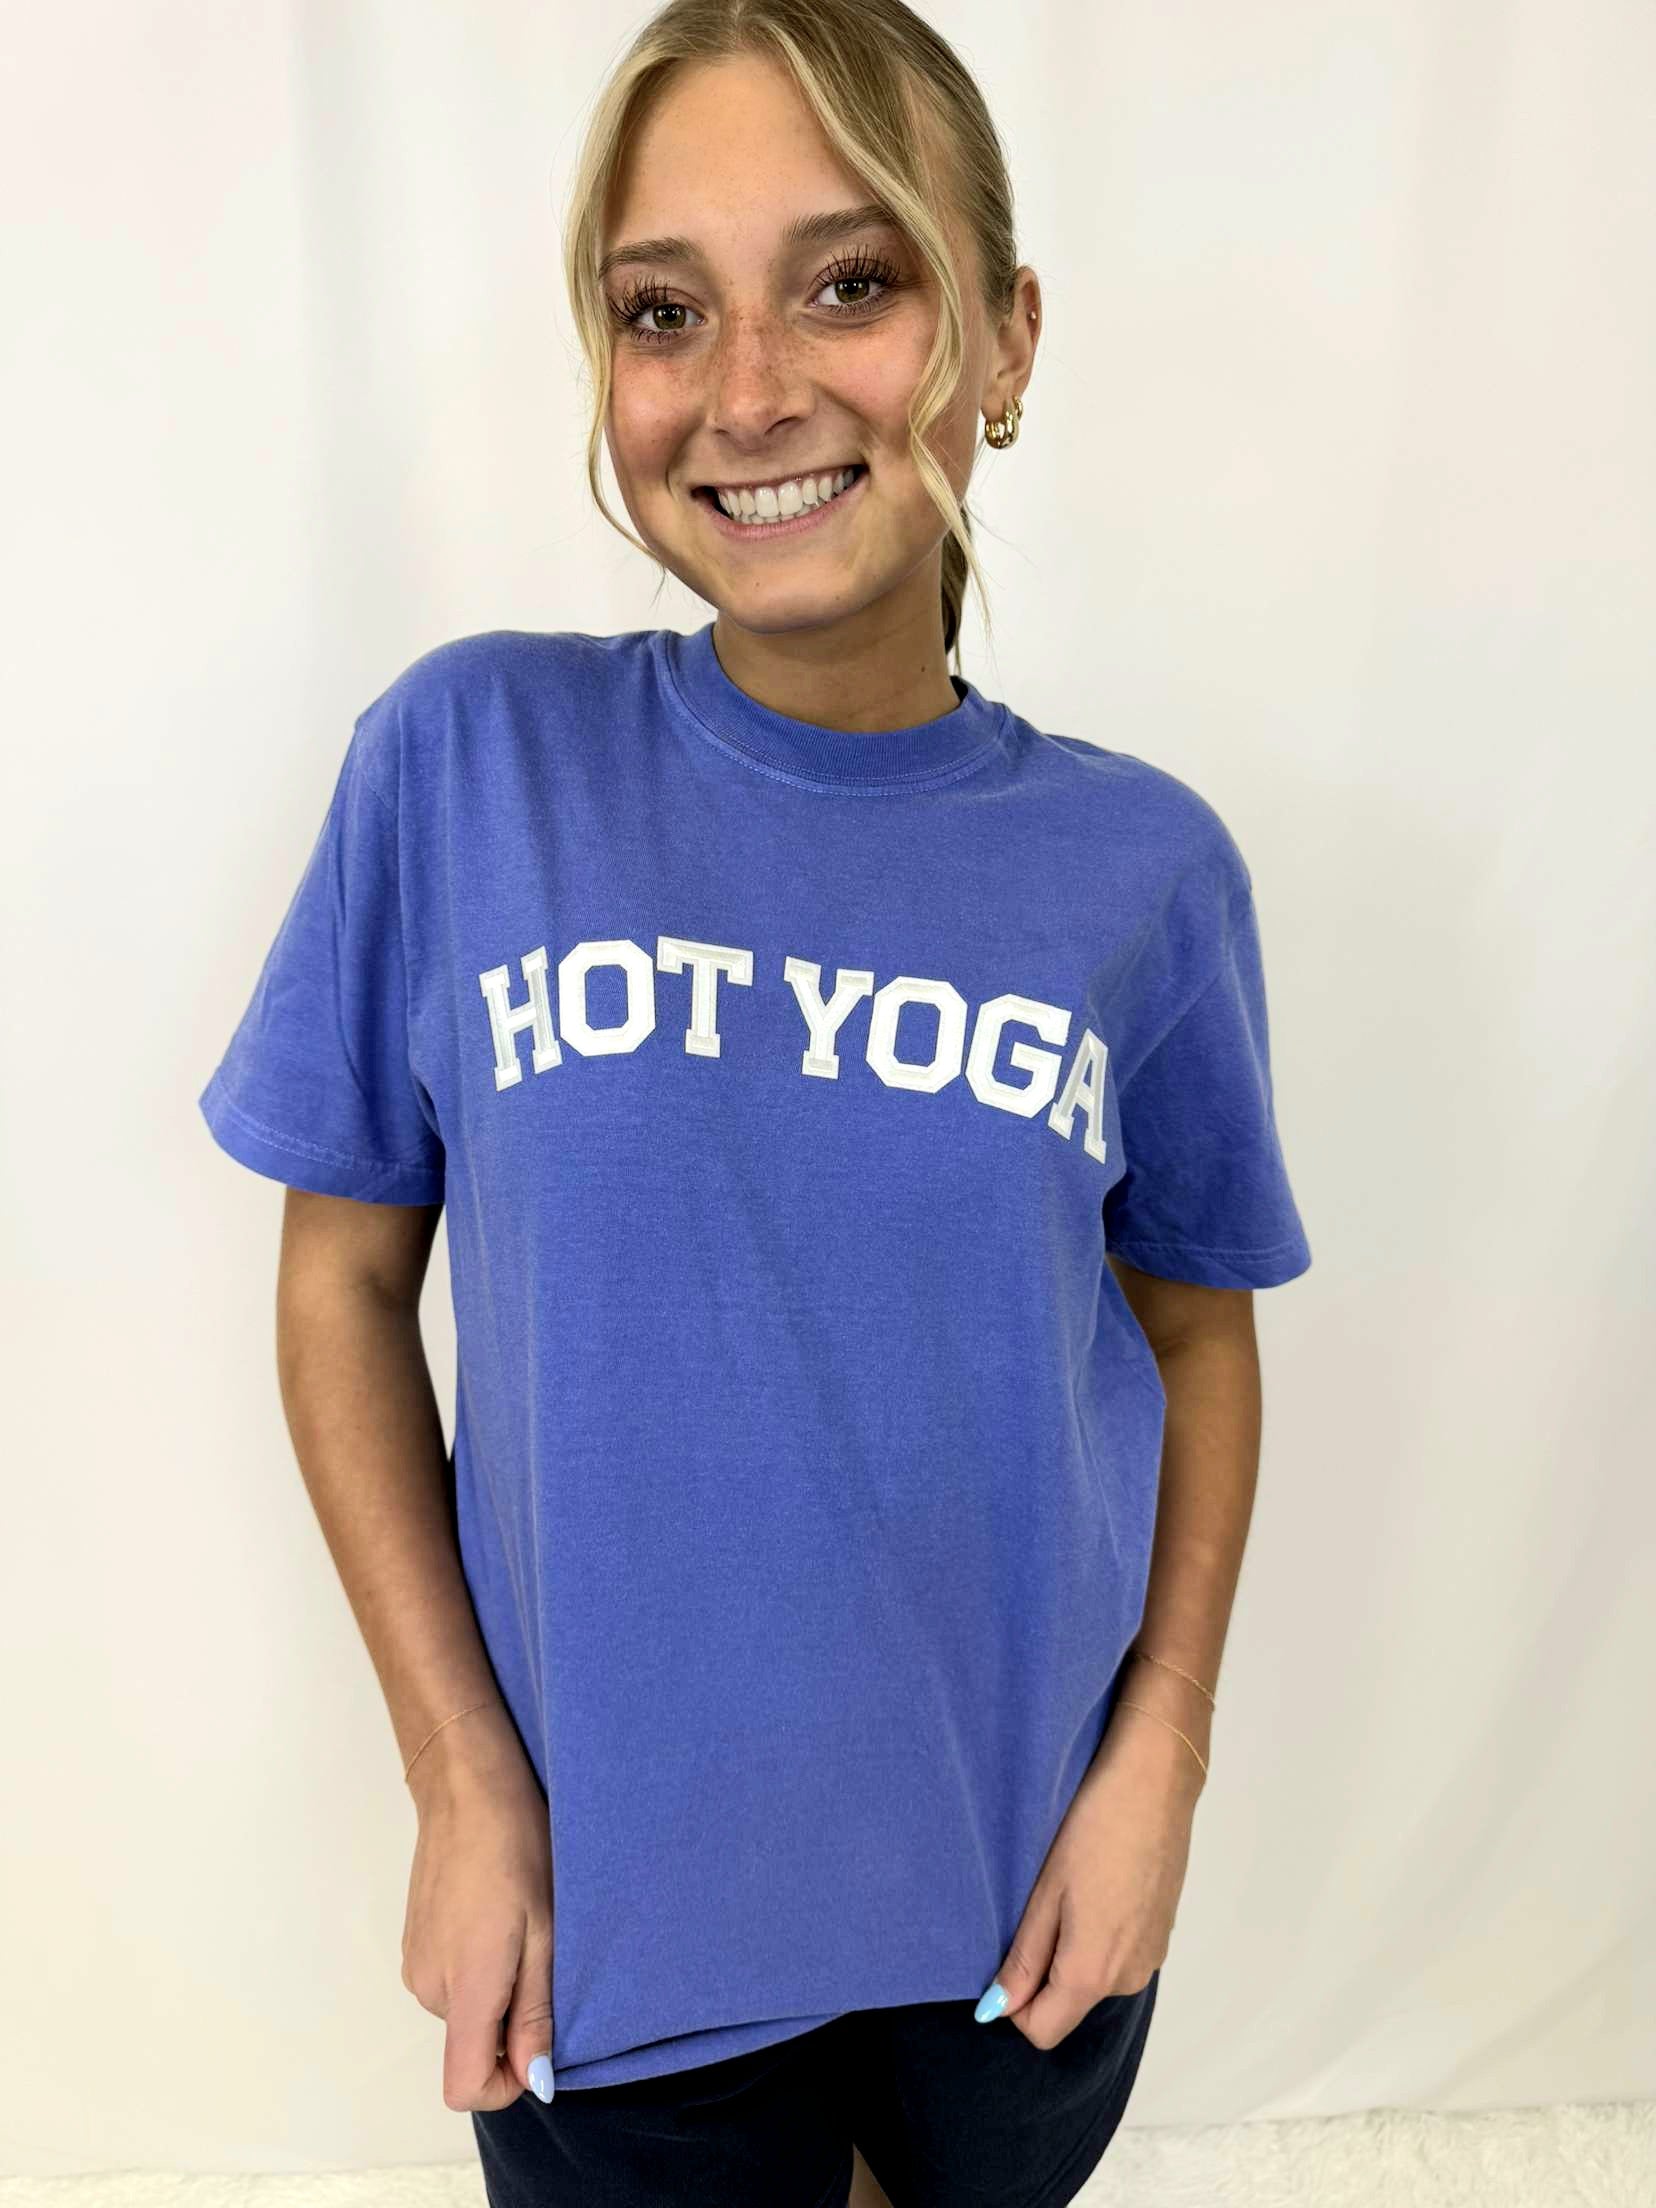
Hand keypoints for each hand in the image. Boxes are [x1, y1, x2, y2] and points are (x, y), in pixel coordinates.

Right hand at [401, 1720, 555, 2110]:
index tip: (538, 2042)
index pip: (464, 2087)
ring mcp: (414, 1964)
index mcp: (464, 1990)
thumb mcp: (546, 1931)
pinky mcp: (412, 1941)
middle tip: (540, 1951)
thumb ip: (535, 2011)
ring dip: (497, 1985)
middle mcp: (428, 1988)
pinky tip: (495, 1912)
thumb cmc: (515, 1848)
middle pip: (472, 2045)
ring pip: (465, 2009)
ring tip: (519, 1924)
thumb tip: (534, 2079)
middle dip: (512, 2018)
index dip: (505, 2085)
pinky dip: (477, 1963)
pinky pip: (449, 1978)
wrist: (466, 1787)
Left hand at [979, 1708, 1203, 2049]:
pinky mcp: (1163, 1935)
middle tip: (1040, 1906)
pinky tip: (1101, 1885)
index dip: (1014, 2004)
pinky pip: (1118, 1957)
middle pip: (1069, 2004)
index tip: (1007, 1953)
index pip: (1042, 2030)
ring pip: (1094, 1979)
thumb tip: (996, 2010)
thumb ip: (1024, 1958)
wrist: (1155, 1783)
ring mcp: (1152, 1958)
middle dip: (1044, 1972)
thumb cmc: (1091, 1830)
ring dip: (1074, 1951)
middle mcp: (1128, 1979)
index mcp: (1093, 1973)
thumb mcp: (1046, 1891)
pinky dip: (1101, 1936)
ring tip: (1073, 1889)